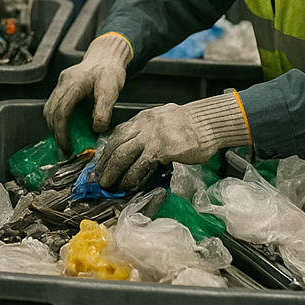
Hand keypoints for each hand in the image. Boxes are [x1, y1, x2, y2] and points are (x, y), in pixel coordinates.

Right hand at [43, 32, 131, 152]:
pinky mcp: (63, 86)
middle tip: (66, 148)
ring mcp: (61, 84)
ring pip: (50, 108)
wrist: (107, 55)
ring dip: (55, 125)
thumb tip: (96, 129)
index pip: (60, 112)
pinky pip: (55, 104)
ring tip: (66, 140)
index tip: (68, 148)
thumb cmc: (110, 71)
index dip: (61, 132)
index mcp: (73, 84)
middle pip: (50, 111)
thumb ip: (103, 110)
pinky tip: (68, 126)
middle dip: (56, 132)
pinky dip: (58, 118)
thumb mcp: (111, 90)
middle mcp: (63, 83)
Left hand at [93, 92, 250, 192]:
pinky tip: (128, 185)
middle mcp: (142, 125)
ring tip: (107, 184)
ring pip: (122, 154)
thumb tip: (142, 152)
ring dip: (112, 171)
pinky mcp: (160, 149)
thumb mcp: (163, 122)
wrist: (207, 123)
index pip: (117, 134)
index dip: (107, 150)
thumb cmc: (191, 126)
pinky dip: (131, 177)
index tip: (100, 163)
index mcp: (142, 119)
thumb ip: (150, 134)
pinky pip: (140, 165)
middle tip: (98, 177)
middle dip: (104, 162)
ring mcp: (150, 137)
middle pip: (115, 144)